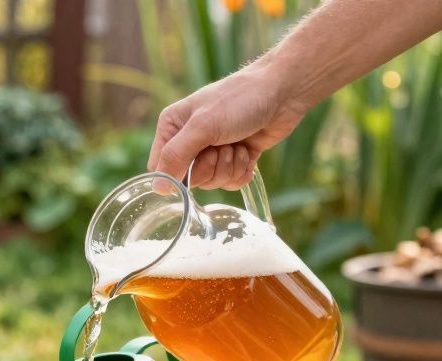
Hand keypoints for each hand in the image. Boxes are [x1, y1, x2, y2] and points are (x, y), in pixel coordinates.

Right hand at [148, 65, 308, 189]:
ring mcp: (213, 150)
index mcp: (173, 127)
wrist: (283, 92)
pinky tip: (248, 151)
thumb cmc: (240, 100)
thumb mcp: (203, 126)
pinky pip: (231, 181)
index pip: (161, 168)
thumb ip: (176, 155)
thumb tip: (158, 187)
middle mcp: (189, 140)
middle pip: (189, 179)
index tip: (198, 160)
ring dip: (230, 167)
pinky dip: (242, 169)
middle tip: (223, 146)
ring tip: (238, 145)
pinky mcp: (234, 157)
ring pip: (213, 182)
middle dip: (211, 168)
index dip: (178, 175)